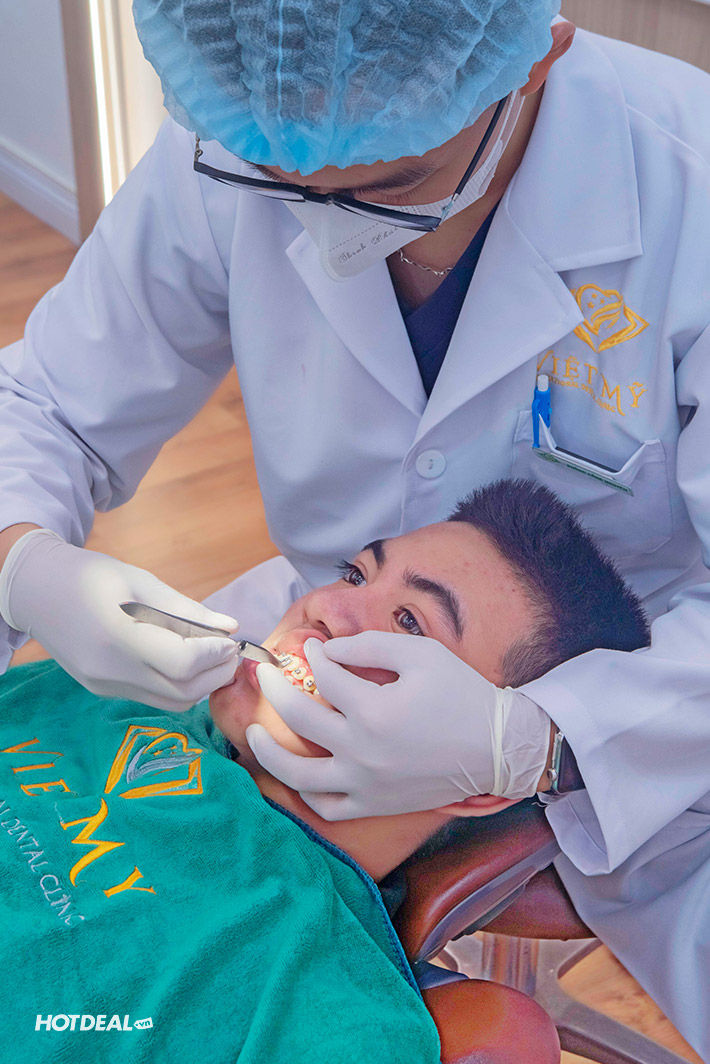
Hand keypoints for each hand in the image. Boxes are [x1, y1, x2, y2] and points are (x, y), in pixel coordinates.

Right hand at [0, 529, 239, 710]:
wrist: (37, 591)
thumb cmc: (91, 576)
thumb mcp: (141, 581)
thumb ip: (187, 610)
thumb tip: (231, 627)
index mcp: (119, 637)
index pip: (183, 664)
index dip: (215, 655)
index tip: (229, 640)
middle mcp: (110, 671)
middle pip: (183, 693)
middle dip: (216, 675)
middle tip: (231, 652)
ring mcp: (105, 686)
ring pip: (170, 703)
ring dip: (200, 686)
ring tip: (213, 657)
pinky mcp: (103, 690)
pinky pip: (151, 696)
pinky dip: (177, 685)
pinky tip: (185, 661)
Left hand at [246, 631, 551, 819]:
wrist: (497, 748)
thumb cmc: (462, 694)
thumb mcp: (421, 654)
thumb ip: (369, 644)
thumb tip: (326, 650)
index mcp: (374, 709)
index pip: (325, 677)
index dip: (315, 657)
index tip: (314, 648)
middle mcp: (362, 750)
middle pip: (300, 717)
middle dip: (276, 688)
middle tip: (266, 673)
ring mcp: (365, 784)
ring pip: (299, 773)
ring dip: (269, 751)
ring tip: (256, 732)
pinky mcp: (375, 805)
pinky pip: (326, 806)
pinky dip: (305, 792)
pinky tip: (295, 774)